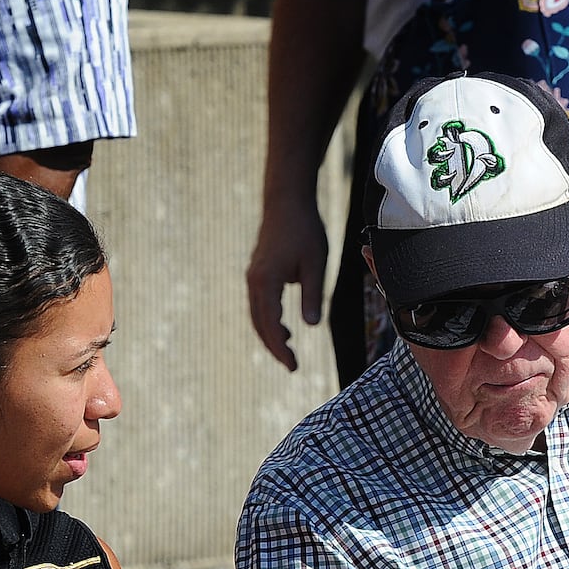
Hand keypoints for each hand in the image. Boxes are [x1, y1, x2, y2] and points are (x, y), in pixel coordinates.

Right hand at [245, 196, 329, 371]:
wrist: (287, 201)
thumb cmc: (305, 230)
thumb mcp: (315, 264)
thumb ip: (312, 295)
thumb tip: (311, 326)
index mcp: (266, 282)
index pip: (270, 325)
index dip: (280, 349)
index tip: (293, 367)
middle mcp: (254, 281)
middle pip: (259, 324)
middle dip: (274, 347)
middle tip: (291, 367)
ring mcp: (253, 276)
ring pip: (257, 315)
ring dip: (270, 335)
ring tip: (289, 351)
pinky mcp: (258, 272)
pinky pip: (259, 304)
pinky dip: (269, 320)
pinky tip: (285, 328)